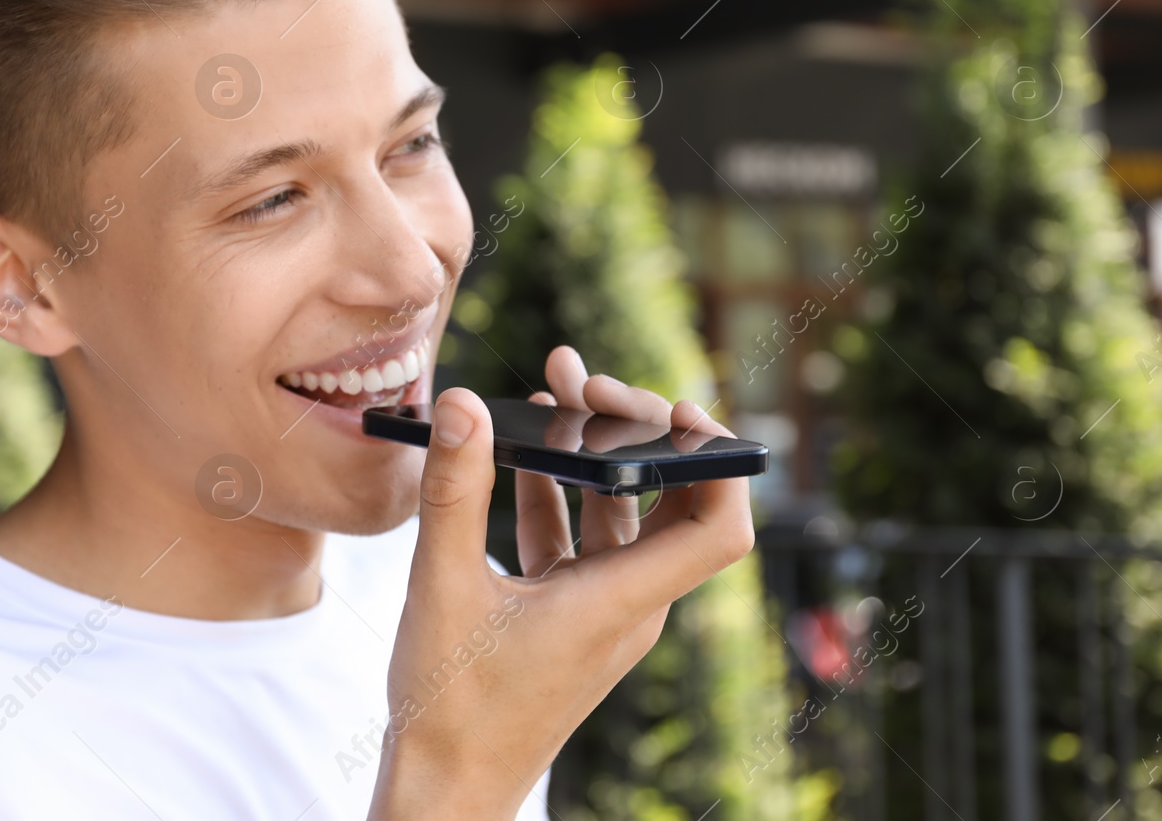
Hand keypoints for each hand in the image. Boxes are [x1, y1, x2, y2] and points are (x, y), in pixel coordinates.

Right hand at [369, 346, 753, 820]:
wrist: (445, 791)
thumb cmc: (451, 708)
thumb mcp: (442, 587)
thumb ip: (455, 491)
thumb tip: (462, 403)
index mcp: (621, 604)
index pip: (719, 528)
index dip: (718, 459)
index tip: (676, 407)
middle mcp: (628, 606)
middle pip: (672, 502)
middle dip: (637, 429)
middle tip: (586, 380)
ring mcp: (601, 613)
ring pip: (622, 516)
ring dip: (594, 454)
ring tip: (556, 389)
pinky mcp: (570, 618)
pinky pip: (583, 542)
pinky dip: (561, 494)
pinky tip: (523, 453)